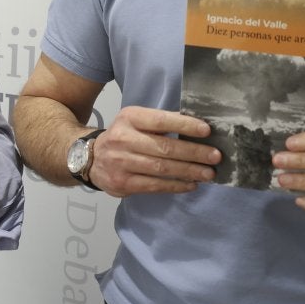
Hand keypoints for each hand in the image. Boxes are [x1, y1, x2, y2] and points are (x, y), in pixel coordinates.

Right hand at [89, 106, 219, 196]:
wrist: (89, 158)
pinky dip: (176, 186)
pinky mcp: (123, 183)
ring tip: (209, 173)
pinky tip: (191, 184)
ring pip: (161, 169)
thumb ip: (161, 122)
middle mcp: (123, 139)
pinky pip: (155, 185)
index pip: (160, 120)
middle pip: (164, 148)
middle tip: (215, 156)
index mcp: (129, 118)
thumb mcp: (136, 121)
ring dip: (189, 171)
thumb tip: (197, 126)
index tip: (207, 131)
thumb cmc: (123, 136)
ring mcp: (121, 163)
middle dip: (193, 152)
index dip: (184, 125)